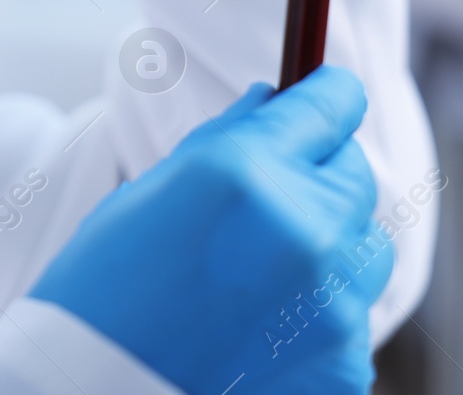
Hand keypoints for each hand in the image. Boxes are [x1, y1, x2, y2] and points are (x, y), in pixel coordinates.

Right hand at [29, 67, 391, 394]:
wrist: (95, 394)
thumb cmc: (104, 291)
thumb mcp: (149, 194)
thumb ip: (225, 142)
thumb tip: (273, 101)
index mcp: (247, 173)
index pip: (333, 104)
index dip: (326, 97)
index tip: (323, 98)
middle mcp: (304, 231)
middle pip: (355, 175)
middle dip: (318, 177)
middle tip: (268, 203)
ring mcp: (332, 306)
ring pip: (366, 249)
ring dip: (328, 248)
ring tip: (260, 276)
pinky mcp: (345, 366)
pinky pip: (353, 317)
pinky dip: (318, 317)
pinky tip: (259, 330)